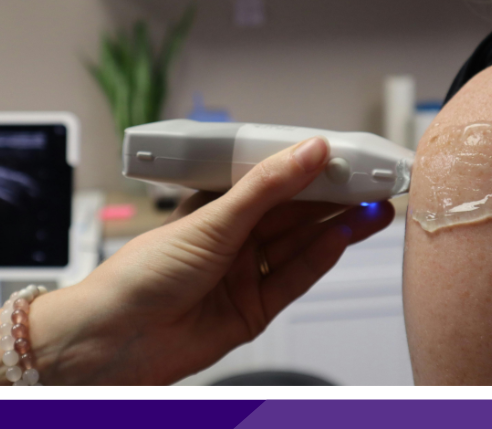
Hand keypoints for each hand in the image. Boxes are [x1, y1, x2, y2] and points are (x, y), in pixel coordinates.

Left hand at [30, 137, 394, 384]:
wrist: (118, 338)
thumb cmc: (141, 274)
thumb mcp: (210, 221)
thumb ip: (265, 189)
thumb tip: (307, 152)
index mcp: (214, 207)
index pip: (272, 180)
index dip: (310, 167)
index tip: (346, 155)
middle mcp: (231, 239)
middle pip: (292, 213)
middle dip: (334, 196)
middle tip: (373, 179)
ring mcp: (244, 274)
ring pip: (299, 244)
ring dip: (337, 226)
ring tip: (373, 206)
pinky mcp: (254, 309)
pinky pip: (294, 279)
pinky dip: (320, 258)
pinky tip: (343, 237)